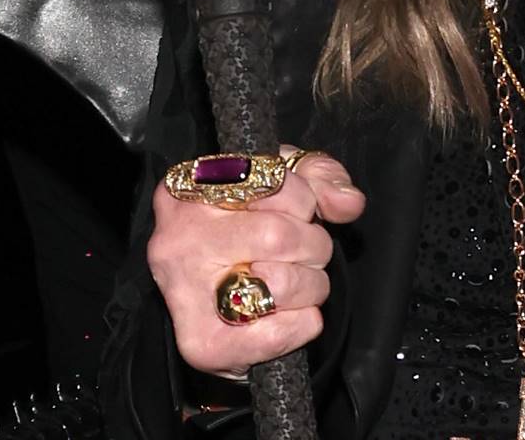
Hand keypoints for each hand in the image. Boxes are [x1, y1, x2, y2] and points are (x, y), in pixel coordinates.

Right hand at [147, 146, 365, 380]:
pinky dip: (302, 324)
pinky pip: (279, 333)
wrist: (212, 311)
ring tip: (297, 284)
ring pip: (281, 284)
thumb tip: (347, 203)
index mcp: (191, 189)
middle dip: (314, 247)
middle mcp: (177, 238)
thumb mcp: (285, 186)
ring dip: (312, 287)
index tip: (298, 213)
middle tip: (307, 255)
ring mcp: (183, 294)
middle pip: (279, 235)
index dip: (304, 202)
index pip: (272, 181)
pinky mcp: (201, 345)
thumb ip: (322, 179)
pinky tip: (286, 315)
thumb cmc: (251, 235)